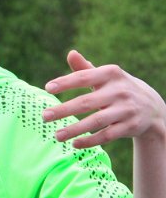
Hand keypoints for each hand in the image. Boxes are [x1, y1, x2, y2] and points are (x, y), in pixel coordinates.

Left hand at [43, 50, 165, 148]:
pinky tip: (74, 144)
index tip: (47, 88)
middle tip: (44, 116)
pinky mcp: (130, 126)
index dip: (66, 82)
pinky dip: (90, 140)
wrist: (153, 107)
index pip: (84, 77)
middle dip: (64, 110)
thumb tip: (71, 53)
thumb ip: (85, 68)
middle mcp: (120, 91)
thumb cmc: (118, 89)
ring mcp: (126, 109)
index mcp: (111, 74)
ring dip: (74, 129)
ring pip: (96, 121)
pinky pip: (107, 135)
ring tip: (56, 135)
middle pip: (87, 102)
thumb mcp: (105, 76)